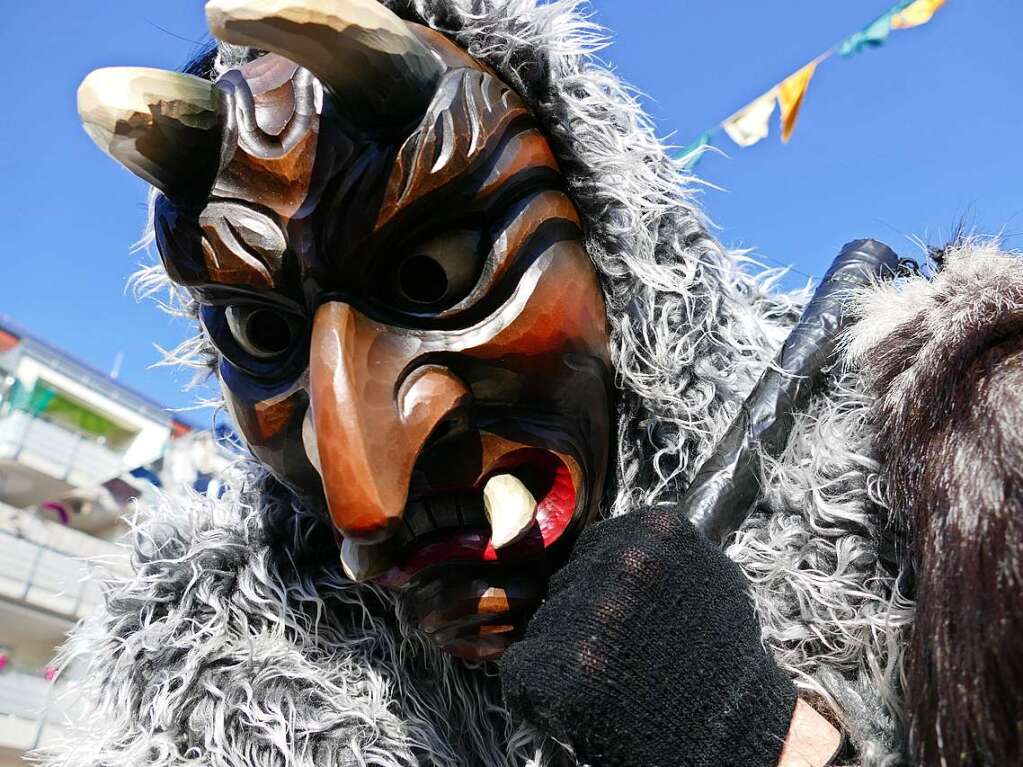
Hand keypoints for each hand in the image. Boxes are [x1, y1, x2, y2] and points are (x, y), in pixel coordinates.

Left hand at [499, 507, 798, 766]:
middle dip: (580, 618)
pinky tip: (581, 702)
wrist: (731, 735)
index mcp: (657, 531)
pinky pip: (520, 668)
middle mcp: (623, 565)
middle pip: (565, 583)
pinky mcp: (560, 666)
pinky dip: (539, 690)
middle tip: (621, 655)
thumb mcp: (703, 577)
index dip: (601, 588)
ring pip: (543, 624)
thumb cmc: (717, 660)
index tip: (625, 619)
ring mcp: (590, 615)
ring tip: (609, 680)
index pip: (592, 548)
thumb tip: (606, 545)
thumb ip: (653, 553)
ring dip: (563, 652)